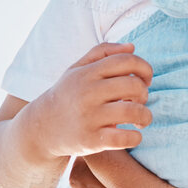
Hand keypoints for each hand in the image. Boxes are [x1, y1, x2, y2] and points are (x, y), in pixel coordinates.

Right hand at [27, 43, 152, 157]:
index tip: (145, 80)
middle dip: (144, 93)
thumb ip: (103, 53)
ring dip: (145, 116)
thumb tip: (132, 47)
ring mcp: (88, 117)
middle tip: (139, 101)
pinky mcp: (90, 140)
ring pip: (133, 112)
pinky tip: (133, 135)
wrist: (41, 128)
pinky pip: (124, 138)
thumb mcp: (77, 69)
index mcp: (86, 74)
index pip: (126, 61)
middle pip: (133, 86)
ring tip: (141, 120)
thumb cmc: (68, 95)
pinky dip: (136, 137)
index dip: (144, 68)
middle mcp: (87, 93)